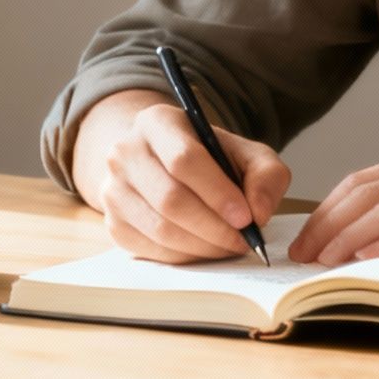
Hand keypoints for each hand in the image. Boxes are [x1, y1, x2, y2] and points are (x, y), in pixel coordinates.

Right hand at [87, 96, 291, 263]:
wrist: (164, 164)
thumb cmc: (210, 158)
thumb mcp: (245, 153)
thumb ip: (266, 175)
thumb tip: (259, 212)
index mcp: (157, 122)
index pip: (184, 159)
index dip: (217, 192)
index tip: (246, 218)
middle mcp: (125, 152)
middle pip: (170, 199)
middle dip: (214, 227)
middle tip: (243, 240)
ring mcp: (113, 189)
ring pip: (160, 229)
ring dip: (202, 246)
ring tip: (229, 245)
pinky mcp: (113, 223)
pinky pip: (151, 249)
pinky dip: (184, 256)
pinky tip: (205, 248)